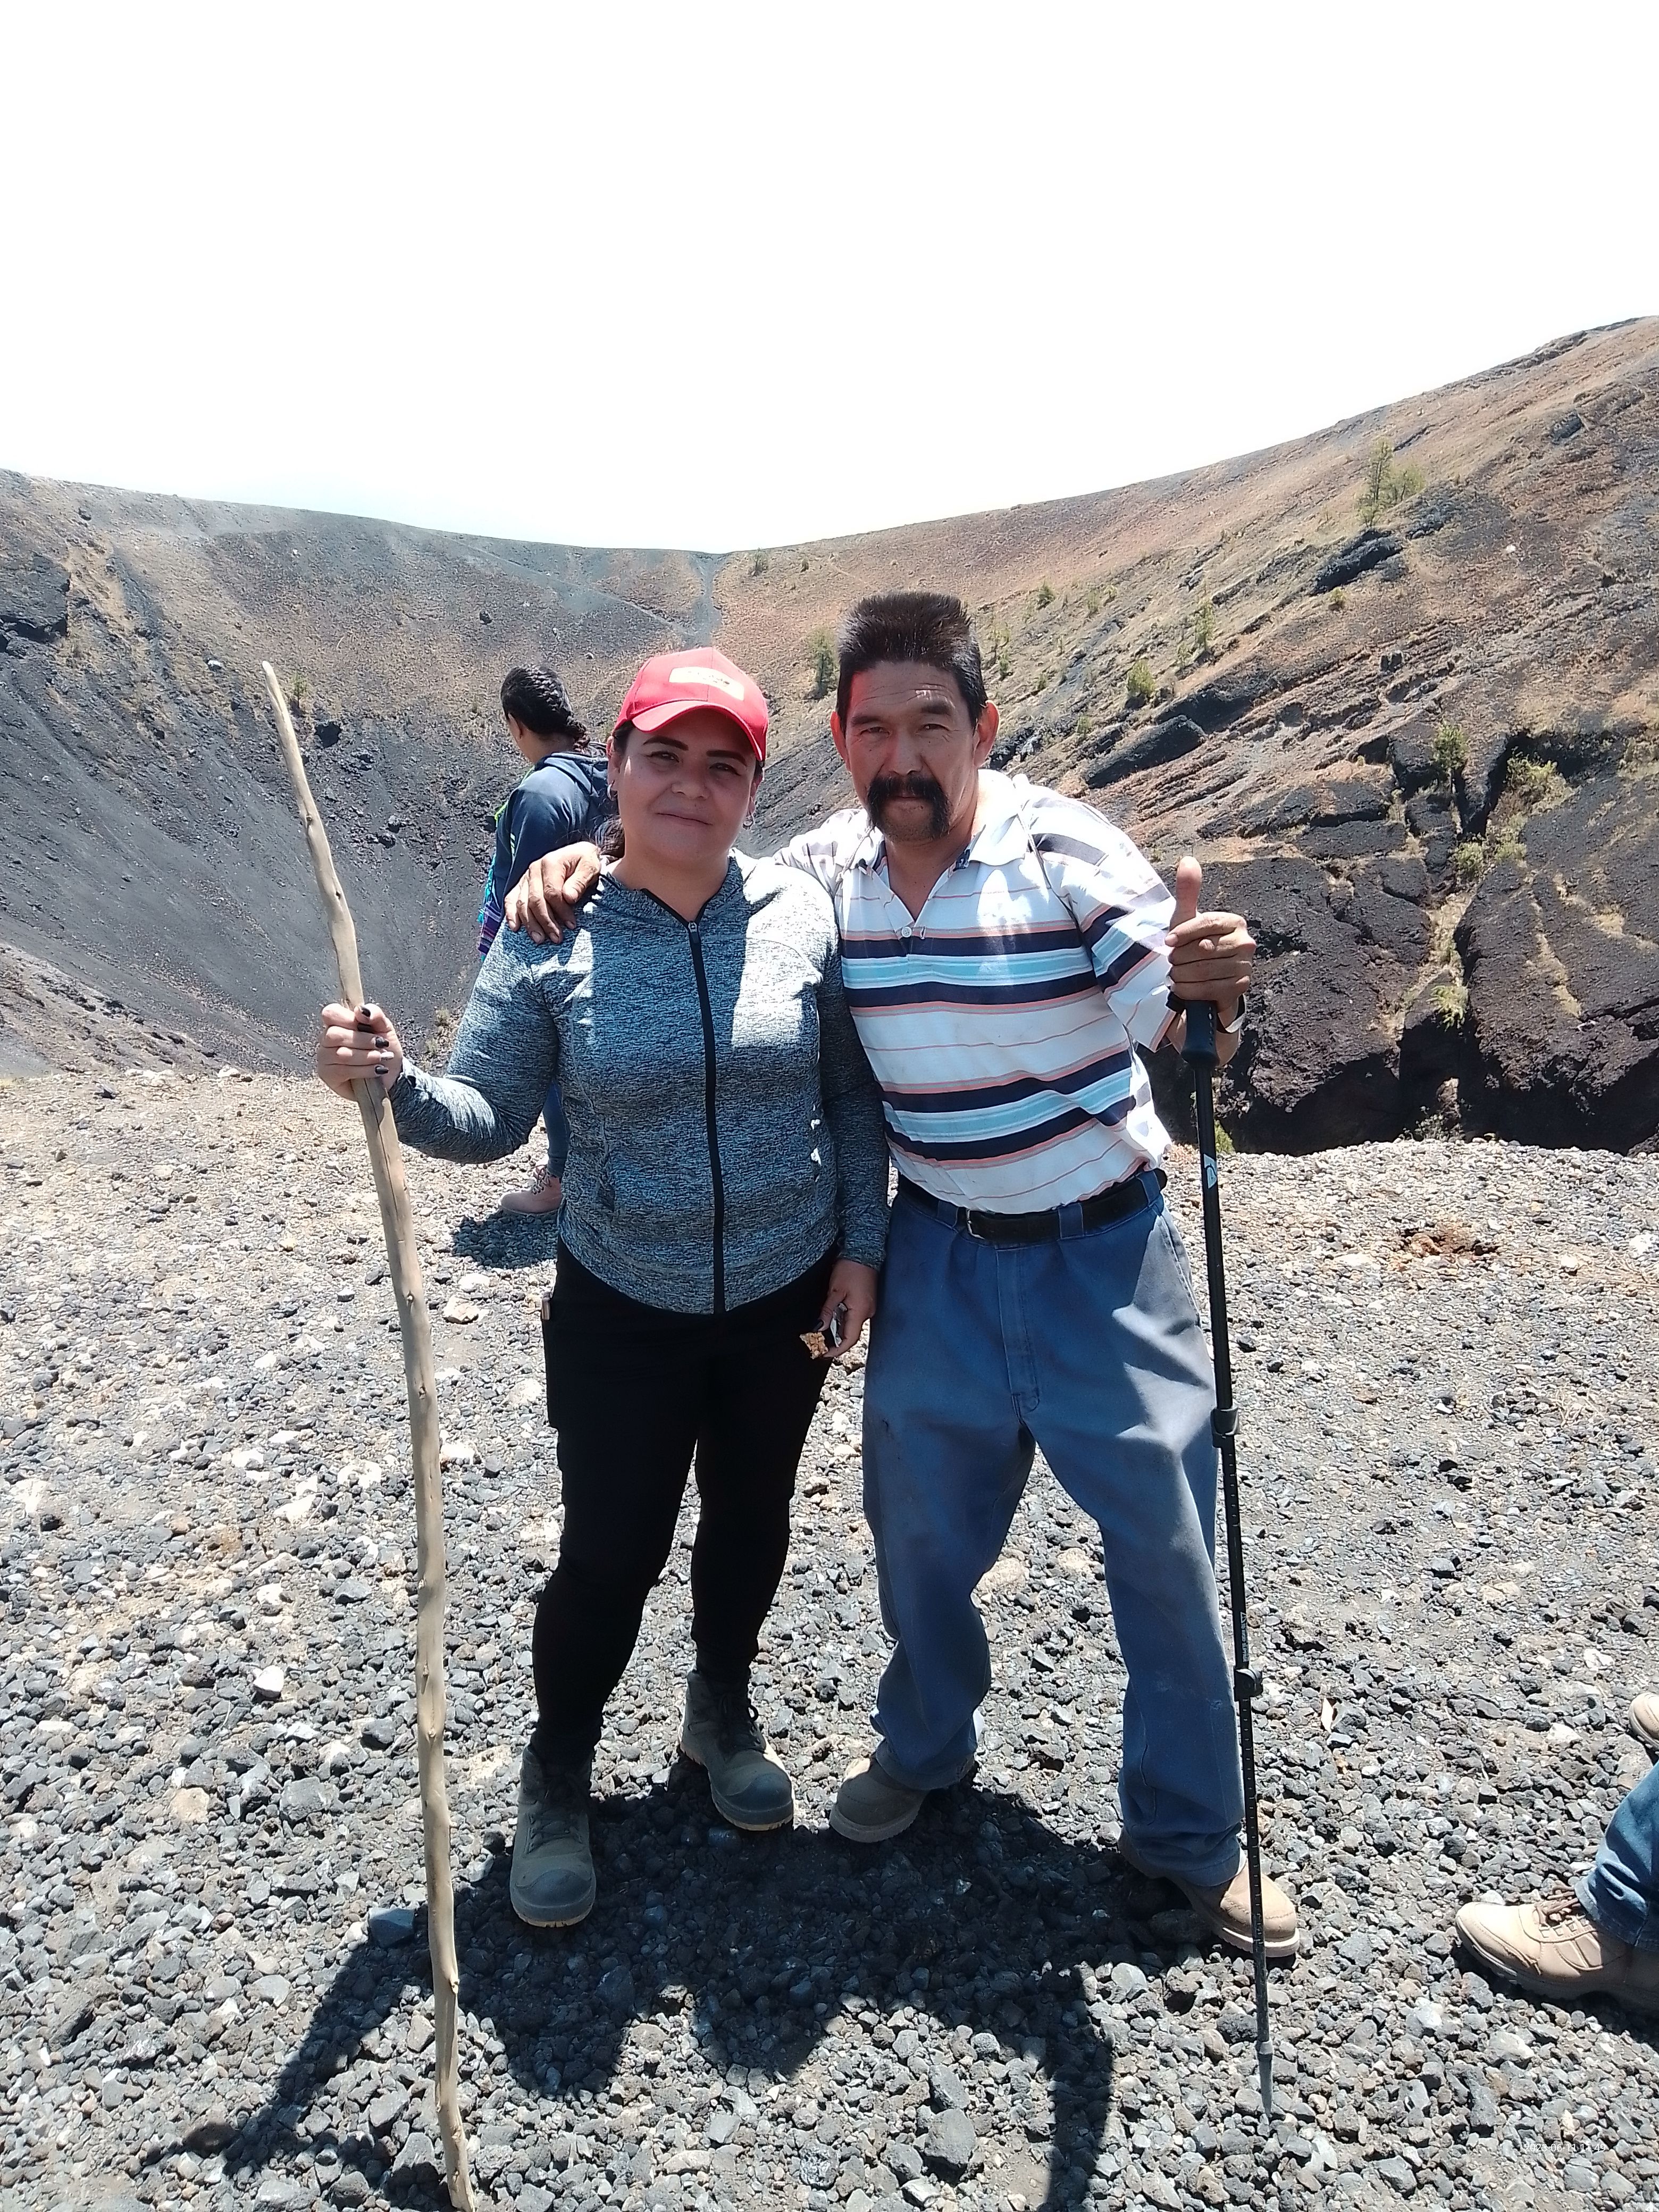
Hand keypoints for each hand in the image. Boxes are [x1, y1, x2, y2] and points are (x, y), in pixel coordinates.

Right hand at [316, 1002, 404, 1096]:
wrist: (392, 1073)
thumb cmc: (384, 1048)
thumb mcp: (385, 1027)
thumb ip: (375, 1014)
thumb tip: (361, 1010)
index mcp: (339, 1022)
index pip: (331, 1013)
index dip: (347, 1018)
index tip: (367, 1023)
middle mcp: (327, 1038)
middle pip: (335, 1035)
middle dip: (363, 1040)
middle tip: (381, 1044)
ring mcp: (324, 1057)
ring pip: (341, 1054)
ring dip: (367, 1056)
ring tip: (381, 1057)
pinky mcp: (327, 1075)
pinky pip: (343, 1071)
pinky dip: (364, 1070)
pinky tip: (376, 1070)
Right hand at [505, 842, 604, 942]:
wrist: (577, 854)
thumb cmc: (585, 862)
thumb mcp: (590, 867)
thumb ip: (580, 881)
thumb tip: (568, 898)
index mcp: (551, 863)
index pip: (552, 893)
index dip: (561, 911)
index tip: (571, 925)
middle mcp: (534, 869)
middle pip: (535, 900)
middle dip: (545, 922)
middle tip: (556, 938)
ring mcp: (526, 877)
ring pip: (522, 903)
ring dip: (530, 924)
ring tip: (540, 939)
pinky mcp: (522, 884)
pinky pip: (511, 899)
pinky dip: (511, 913)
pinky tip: (515, 927)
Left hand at [820, 1259, 877, 1355]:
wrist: (864, 1252)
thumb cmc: (850, 1269)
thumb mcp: (834, 1291)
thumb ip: (827, 1311)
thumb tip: (819, 1327)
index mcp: (861, 1312)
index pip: (850, 1339)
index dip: (837, 1349)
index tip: (824, 1353)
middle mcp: (868, 1312)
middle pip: (851, 1334)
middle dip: (835, 1340)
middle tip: (819, 1341)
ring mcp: (869, 1307)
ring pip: (852, 1325)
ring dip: (839, 1329)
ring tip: (823, 1329)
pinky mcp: (867, 1301)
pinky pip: (855, 1316)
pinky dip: (844, 1319)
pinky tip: (833, 1316)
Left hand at [1166, 856, 1253, 1021]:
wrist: (1204, 983)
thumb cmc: (1192, 946)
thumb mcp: (1187, 919)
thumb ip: (1188, 891)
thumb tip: (1188, 859)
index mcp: (1234, 922)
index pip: (1206, 923)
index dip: (1184, 932)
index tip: (1168, 942)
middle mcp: (1246, 942)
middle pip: (1203, 948)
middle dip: (1180, 958)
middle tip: (1173, 962)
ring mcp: (1245, 966)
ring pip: (1203, 969)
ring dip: (1182, 974)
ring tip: (1176, 974)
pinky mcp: (1240, 988)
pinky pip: (1208, 988)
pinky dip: (1188, 989)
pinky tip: (1181, 988)